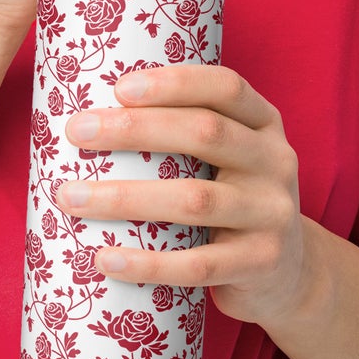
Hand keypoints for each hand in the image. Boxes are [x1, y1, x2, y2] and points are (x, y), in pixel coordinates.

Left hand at [54, 64, 310, 328]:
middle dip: (134, 128)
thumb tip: (90, 118)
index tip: (119, 87)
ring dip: (124, 198)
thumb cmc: (231, 201)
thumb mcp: (228, 159)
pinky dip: (147, 263)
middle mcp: (276, 162)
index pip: (226, 87)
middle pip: (205, 133)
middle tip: (77, 132)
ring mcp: (272, 214)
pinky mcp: (260, 263)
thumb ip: (186, 136)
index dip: (174, 83)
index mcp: (264, 125)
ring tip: (70, 198)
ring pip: (194, 200)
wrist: (288, 275)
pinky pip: (197, 265)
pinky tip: (105, 258)